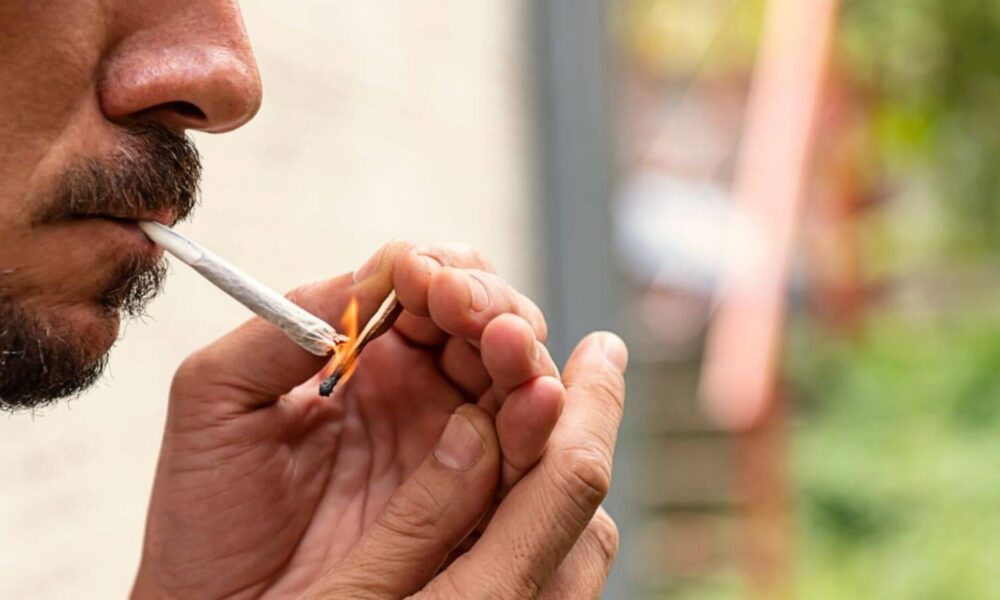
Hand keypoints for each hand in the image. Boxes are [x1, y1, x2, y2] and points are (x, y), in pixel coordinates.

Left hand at [132, 242, 624, 597]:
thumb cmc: (204, 516)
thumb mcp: (218, 399)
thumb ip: (285, 325)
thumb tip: (376, 268)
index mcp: (368, 361)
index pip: (430, 293)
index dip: (437, 272)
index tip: (421, 271)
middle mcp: (424, 397)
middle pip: (489, 328)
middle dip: (489, 306)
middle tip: (467, 306)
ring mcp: (457, 450)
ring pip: (516, 385)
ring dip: (521, 355)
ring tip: (505, 342)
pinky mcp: (478, 509)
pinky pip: (523, 458)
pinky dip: (539, 423)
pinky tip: (536, 399)